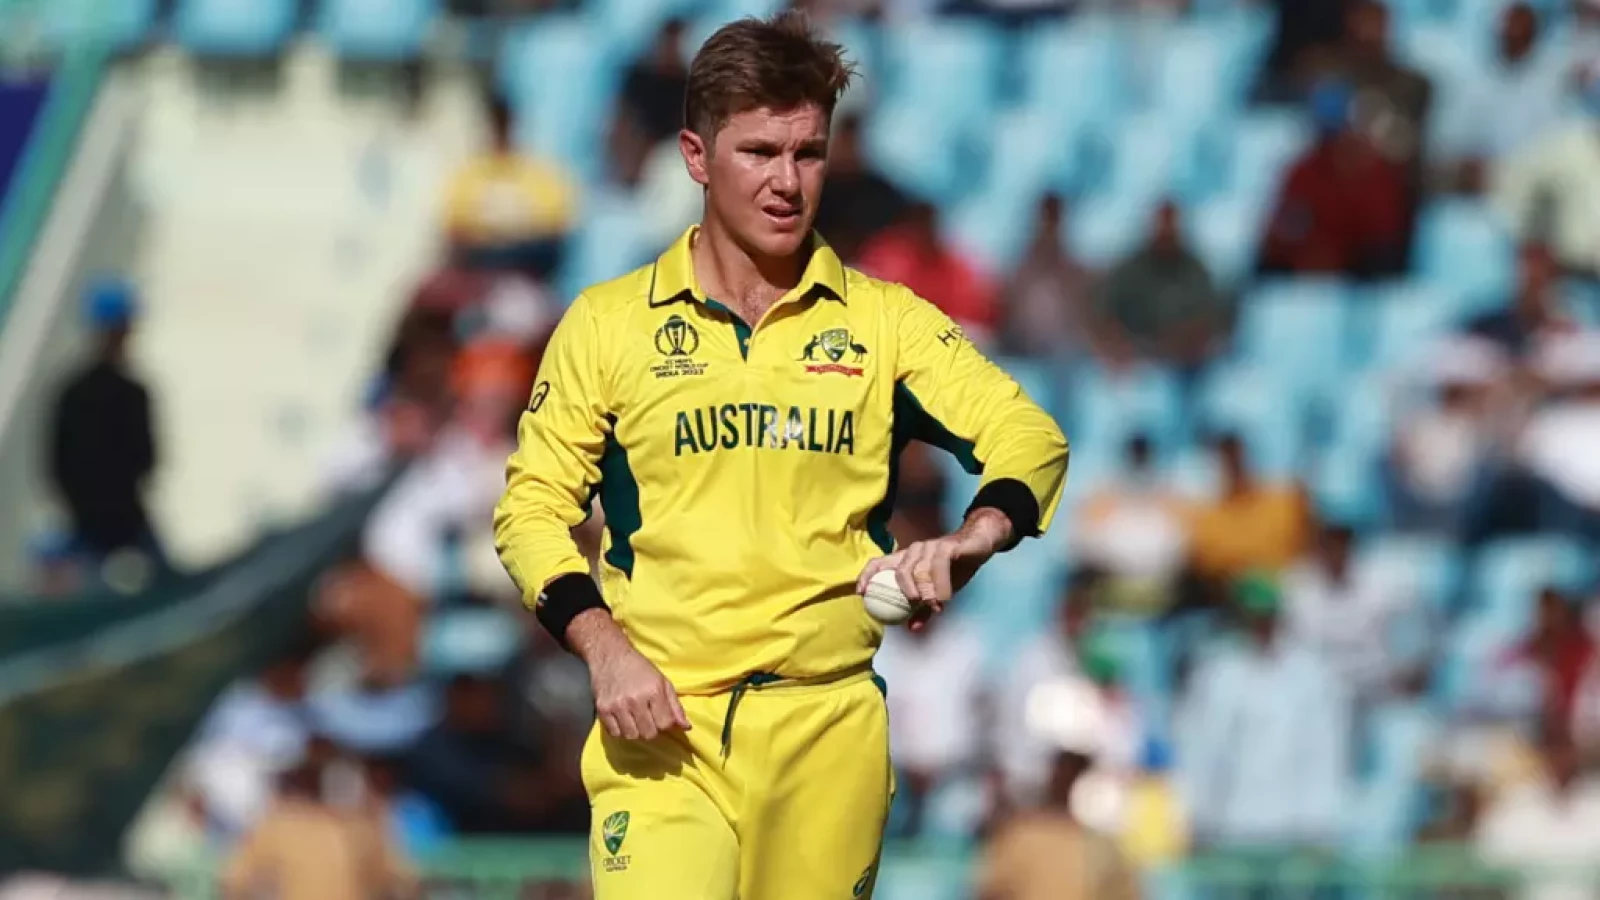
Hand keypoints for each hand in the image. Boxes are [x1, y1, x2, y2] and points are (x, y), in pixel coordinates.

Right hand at [568, 609, 689, 740]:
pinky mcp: (602, 709)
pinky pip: (614, 733)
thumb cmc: (639, 668)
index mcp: (654, 691)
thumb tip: (686, 727)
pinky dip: (619, 730)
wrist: (610, 655)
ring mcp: (617, 706)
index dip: (665, 723)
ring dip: (635, 731)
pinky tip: (622, 719)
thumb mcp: (662, 681)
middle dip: (651, 729)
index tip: (660, 716)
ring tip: (634, 719)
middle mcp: (635, 700)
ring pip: (631, 736)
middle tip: (647, 718)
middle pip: (649, 733)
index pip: (665, 723)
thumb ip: (675, 706)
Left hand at [856, 508, 1010, 629]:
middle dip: (904, 590)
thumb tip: (912, 627)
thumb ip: (923, 607)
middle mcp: (914, 551)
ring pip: (919, 571)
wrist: (979, 544)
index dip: (866, 577)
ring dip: (926, 591)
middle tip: (914, 603)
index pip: (879, 563)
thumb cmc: (955, 566)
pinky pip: (939, 567)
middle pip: (899, 570)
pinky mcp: (946, 547)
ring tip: (935, 605)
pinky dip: (940, 585)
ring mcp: (929, 547)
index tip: (861, 593)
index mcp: (906, 559)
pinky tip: (943, 598)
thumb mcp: (938, 590)